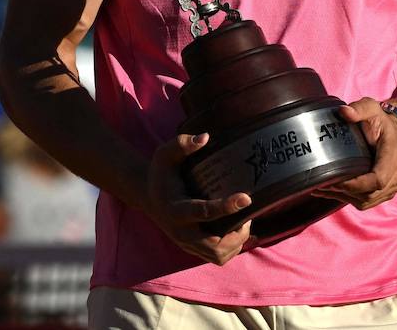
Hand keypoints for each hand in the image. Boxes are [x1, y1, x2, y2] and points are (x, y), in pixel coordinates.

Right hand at [144, 134, 251, 264]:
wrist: (149, 196)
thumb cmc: (161, 173)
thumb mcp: (165, 154)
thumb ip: (182, 144)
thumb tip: (206, 137)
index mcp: (175, 209)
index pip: (203, 212)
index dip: (226, 207)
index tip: (246, 198)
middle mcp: (181, 232)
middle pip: (214, 245)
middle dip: (236, 233)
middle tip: (247, 215)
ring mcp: (187, 244)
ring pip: (218, 256)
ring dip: (236, 242)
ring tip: (244, 222)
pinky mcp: (193, 249)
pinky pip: (217, 258)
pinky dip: (232, 248)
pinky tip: (239, 231)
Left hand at [313, 98, 396, 210]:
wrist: (393, 132)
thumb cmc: (380, 121)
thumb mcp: (371, 108)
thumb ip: (359, 109)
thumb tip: (344, 112)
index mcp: (393, 155)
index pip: (377, 179)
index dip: (356, 185)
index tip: (335, 181)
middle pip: (370, 194)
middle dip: (345, 192)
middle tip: (322, 184)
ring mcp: (393, 185)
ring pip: (367, 202)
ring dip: (345, 198)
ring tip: (324, 189)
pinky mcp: (386, 192)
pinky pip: (367, 202)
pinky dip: (349, 199)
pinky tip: (332, 192)